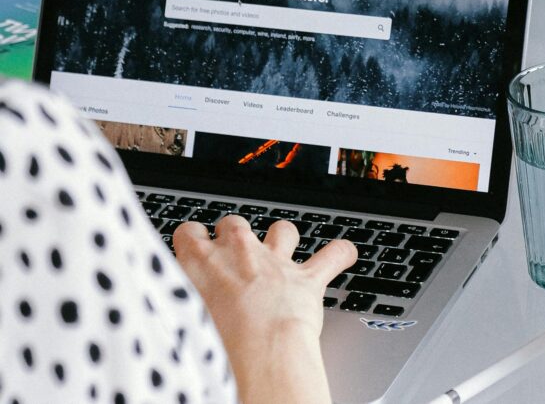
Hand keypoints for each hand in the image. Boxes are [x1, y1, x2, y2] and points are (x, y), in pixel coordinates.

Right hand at [174, 216, 355, 403]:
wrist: (258, 353)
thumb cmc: (213, 346)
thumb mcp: (175, 323)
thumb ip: (174, 306)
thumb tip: (167, 312)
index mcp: (200, 262)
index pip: (189, 232)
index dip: (193, 241)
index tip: (194, 250)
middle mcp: (239, 253)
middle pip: (234, 224)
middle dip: (234, 235)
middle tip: (232, 256)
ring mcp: (276, 263)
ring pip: (282, 230)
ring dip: (282, 238)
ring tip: (281, 249)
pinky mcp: (307, 278)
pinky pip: (333, 255)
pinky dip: (340, 254)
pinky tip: (344, 254)